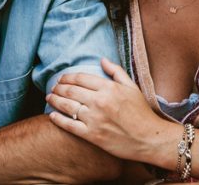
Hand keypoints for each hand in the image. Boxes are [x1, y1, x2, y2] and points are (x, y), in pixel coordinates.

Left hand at [48, 58, 175, 164]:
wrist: (149, 138)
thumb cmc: (142, 112)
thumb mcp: (132, 87)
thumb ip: (116, 71)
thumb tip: (102, 60)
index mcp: (109, 88)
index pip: (81, 78)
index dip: (68, 77)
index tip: (62, 78)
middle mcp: (99, 101)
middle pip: (71, 91)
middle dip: (58, 88)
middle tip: (53, 87)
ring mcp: (95, 119)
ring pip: (67, 107)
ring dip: (55, 100)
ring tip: (49, 98)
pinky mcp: (92, 136)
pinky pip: (70, 125)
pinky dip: (58, 119)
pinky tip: (52, 115)